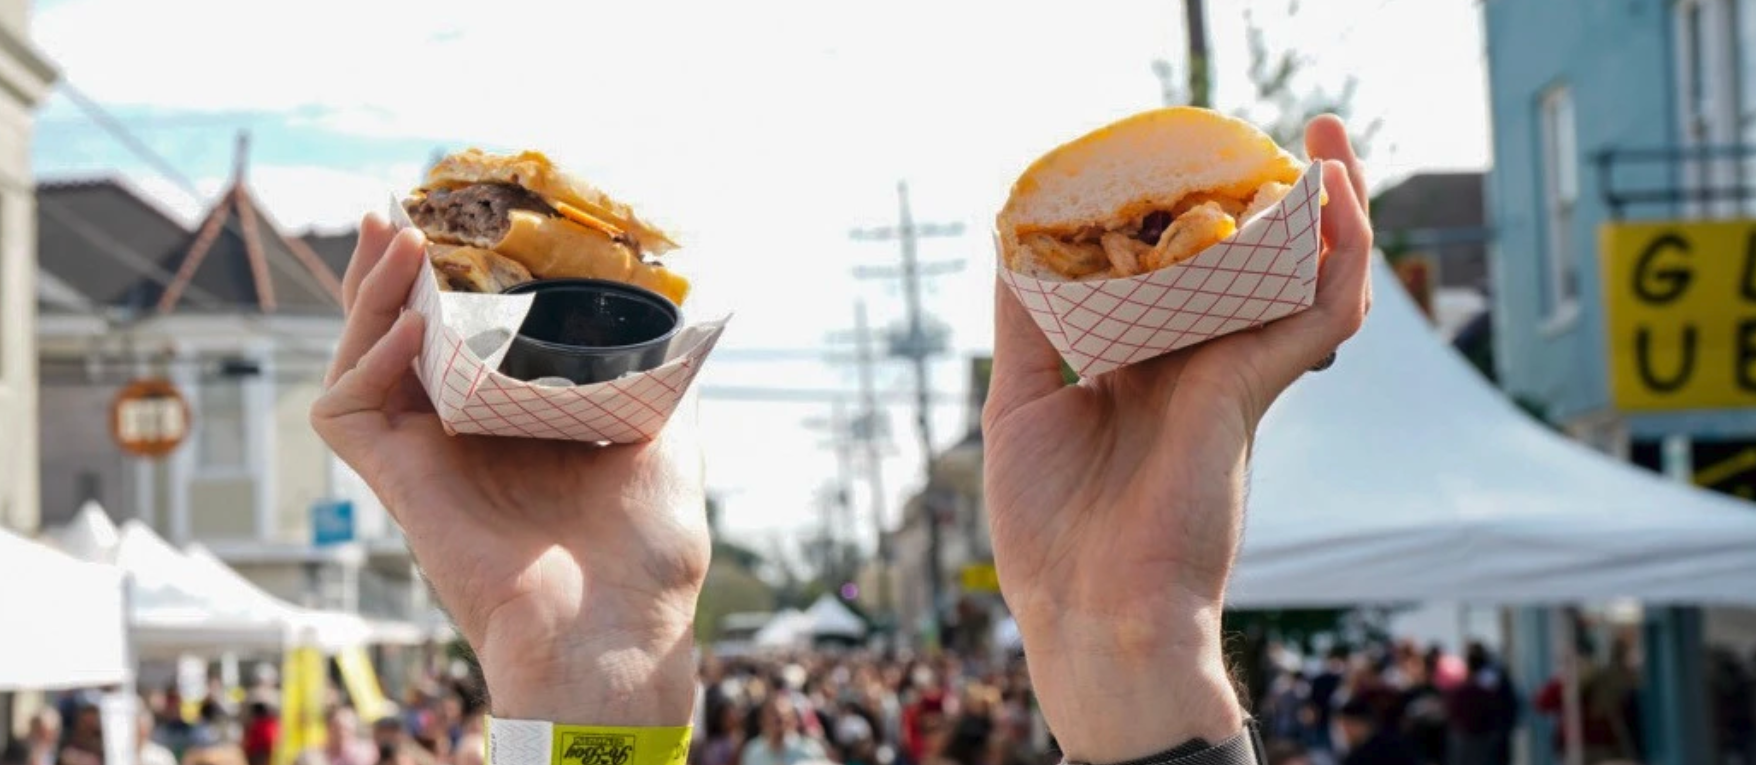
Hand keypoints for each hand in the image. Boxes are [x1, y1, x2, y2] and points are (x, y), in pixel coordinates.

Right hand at [311, 222, 708, 724]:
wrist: (619, 630)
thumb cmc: (648, 558)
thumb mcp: (666, 445)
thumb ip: (658, 387)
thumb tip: (681, 329)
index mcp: (516, 428)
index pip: (462, 346)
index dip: (447, 292)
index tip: (459, 233)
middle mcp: (461, 440)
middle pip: (397, 345)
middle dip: (386, 279)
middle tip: (395, 217)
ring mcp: (426, 460)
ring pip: (360, 364)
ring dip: (368, 298)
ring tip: (396, 239)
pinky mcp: (397, 484)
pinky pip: (348, 414)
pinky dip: (365, 363)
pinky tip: (408, 328)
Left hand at [982, 116, 1372, 760]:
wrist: (1092, 616)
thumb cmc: (1052, 534)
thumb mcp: (1022, 404)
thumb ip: (1026, 326)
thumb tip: (1011, 246)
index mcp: (1147, 373)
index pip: (1184, 280)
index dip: (1190, 222)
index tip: (1176, 165)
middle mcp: (1200, 368)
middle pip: (1253, 269)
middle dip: (1272, 203)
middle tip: (1278, 134)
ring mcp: (1234, 377)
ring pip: (1305, 278)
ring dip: (1327, 208)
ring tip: (1328, 138)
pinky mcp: (1255, 391)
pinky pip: (1322, 312)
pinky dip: (1340, 254)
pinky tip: (1336, 195)